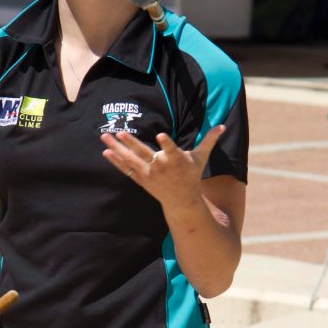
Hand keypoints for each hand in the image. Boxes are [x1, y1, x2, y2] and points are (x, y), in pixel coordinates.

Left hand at [100, 126, 225, 210]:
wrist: (182, 201)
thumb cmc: (192, 175)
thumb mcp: (201, 158)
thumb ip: (209, 141)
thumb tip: (223, 126)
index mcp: (176, 160)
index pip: (171, 150)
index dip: (166, 143)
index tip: (160, 135)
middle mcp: (161, 168)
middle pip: (144, 153)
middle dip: (131, 143)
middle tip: (120, 132)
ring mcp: (149, 175)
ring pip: (130, 160)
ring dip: (117, 148)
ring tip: (104, 136)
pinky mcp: (142, 180)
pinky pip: (126, 170)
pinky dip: (116, 162)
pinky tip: (106, 152)